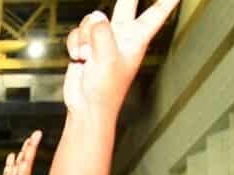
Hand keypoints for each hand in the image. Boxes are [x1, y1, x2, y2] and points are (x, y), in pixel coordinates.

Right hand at [62, 0, 178, 115]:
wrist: (86, 106)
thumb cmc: (105, 89)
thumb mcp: (106, 57)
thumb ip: (101, 31)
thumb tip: (95, 17)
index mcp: (137, 38)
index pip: (159, 10)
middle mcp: (122, 34)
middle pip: (127, 2)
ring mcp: (103, 39)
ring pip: (91, 19)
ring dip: (84, 36)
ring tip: (86, 56)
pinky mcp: (86, 45)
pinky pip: (77, 32)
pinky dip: (74, 45)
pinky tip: (78, 59)